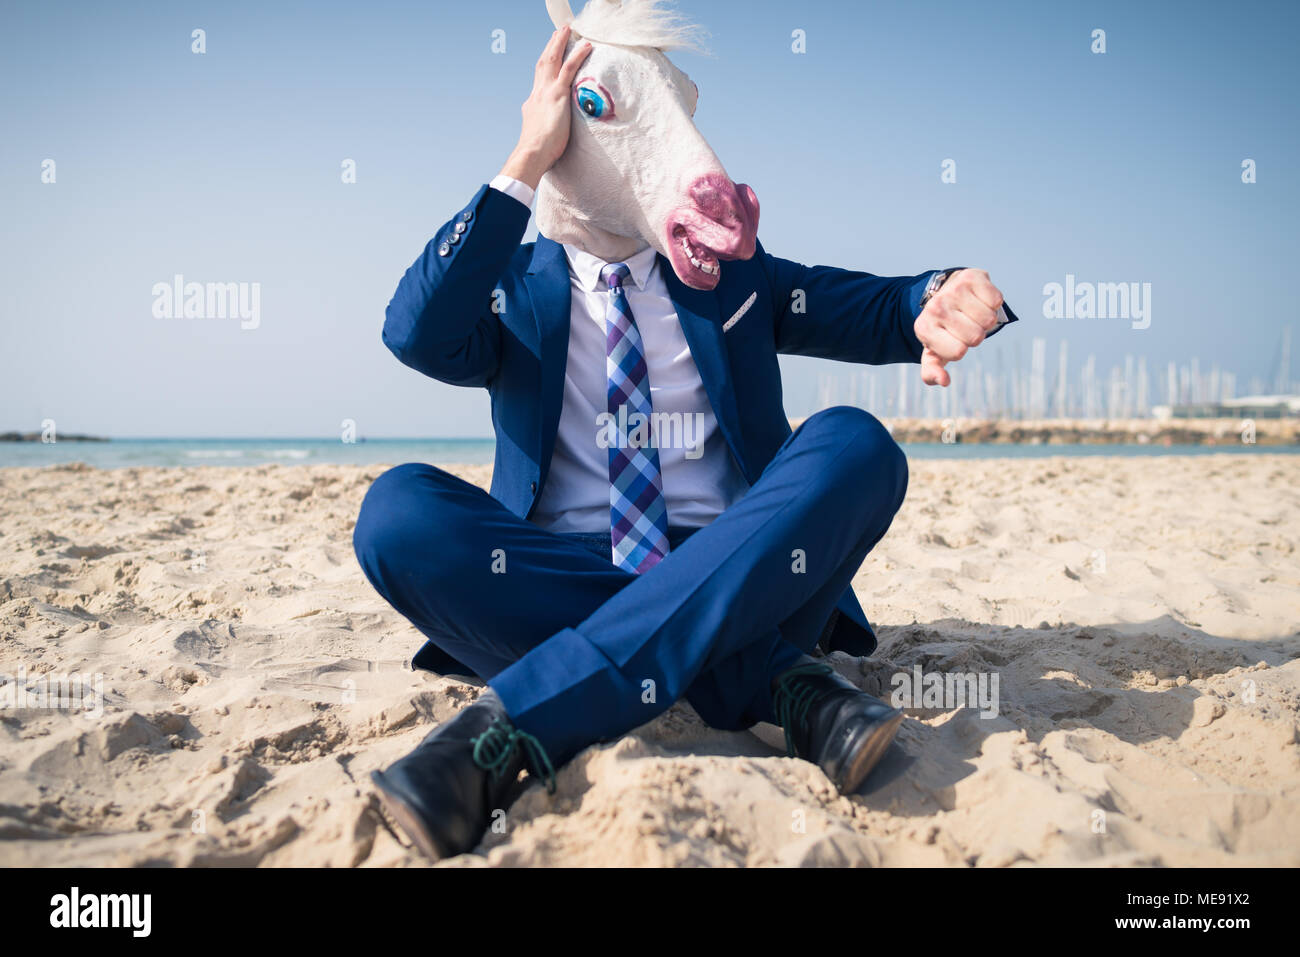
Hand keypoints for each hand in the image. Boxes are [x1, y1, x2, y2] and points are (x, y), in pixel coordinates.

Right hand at [499, 26, 592, 189]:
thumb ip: (545, 130)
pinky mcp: (557, 95)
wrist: (532, 153)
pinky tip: (586, 46)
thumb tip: (551, 135)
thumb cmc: (538, 153)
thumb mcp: (539, 136)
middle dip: (550, 47)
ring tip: (567, 30)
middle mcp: (537, 94)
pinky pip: (568, 69)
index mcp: (533, 103)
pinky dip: (577, 55)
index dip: (545, 66)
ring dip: (559, 42)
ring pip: (552, 59)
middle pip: (543, 63)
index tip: (550, 56)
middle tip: (557, 34)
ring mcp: (546, 92)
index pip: (539, 80)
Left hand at [914, 269, 1003, 386]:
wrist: (944, 292)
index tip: (953, 339)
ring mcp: (953, 291)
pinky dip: (994, 303)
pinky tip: (980, 300)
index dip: (961, 349)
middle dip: (975, 335)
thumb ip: (932, 371)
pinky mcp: (972, 277)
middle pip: (975, 337)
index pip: (958, 352)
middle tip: (965, 325)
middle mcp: (936, 308)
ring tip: (972, 313)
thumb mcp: (933, 351)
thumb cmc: (942, 328)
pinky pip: (997, 300)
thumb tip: (944, 381)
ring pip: (988, 319)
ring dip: (986, 320)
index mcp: (924, 329)